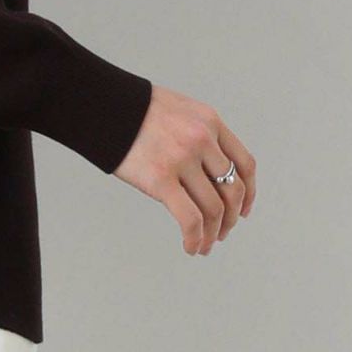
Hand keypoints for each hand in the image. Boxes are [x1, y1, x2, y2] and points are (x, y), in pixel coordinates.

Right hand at [112, 83, 255, 254]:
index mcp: (210, 122)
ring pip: (214, 209)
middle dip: (230, 218)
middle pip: (232, 190)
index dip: (248, 192)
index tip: (243, 210)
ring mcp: (183, 159)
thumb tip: (208, 172)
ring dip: (213, 233)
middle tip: (221, 232)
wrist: (102, 104)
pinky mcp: (161, 178)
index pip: (244, 164)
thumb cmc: (134, 109)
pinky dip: (196, 239)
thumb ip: (198, 134)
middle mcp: (202, 139)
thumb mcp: (179, 111)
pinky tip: (191, 247)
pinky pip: (190, 219)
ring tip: (205, 245)